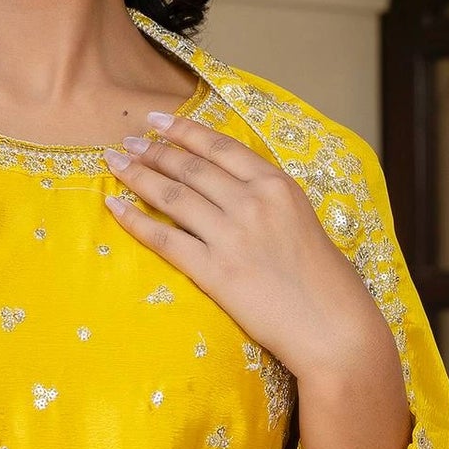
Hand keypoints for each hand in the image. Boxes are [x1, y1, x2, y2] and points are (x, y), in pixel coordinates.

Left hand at [102, 112, 381, 383]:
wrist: (333, 328)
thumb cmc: (326, 281)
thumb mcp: (303, 220)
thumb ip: (269, 200)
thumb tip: (231, 188)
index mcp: (278, 186)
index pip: (220, 148)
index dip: (184, 131)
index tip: (157, 120)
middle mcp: (252, 203)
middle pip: (190, 167)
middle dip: (153, 150)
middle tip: (127, 141)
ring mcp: (231, 236)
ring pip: (172, 195)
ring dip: (137, 175)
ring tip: (115, 163)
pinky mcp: (214, 271)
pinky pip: (164, 238)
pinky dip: (135, 220)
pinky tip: (115, 206)